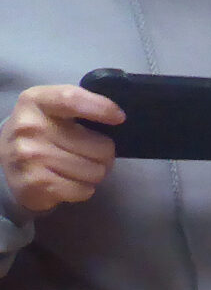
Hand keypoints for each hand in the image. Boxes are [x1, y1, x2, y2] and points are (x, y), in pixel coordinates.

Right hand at [2, 83, 120, 212]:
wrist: (5, 163)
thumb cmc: (40, 133)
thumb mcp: (51, 109)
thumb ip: (77, 105)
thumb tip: (117, 115)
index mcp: (35, 101)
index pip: (71, 98)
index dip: (101, 108)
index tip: (119, 117)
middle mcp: (30, 126)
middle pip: (100, 146)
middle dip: (103, 154)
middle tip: (89, 154)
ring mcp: (30, 155)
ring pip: (96, 171)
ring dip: (93, 173)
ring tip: (76, 168)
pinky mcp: (36, 183)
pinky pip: (84, 190)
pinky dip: (83, 189)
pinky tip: (67, 182)